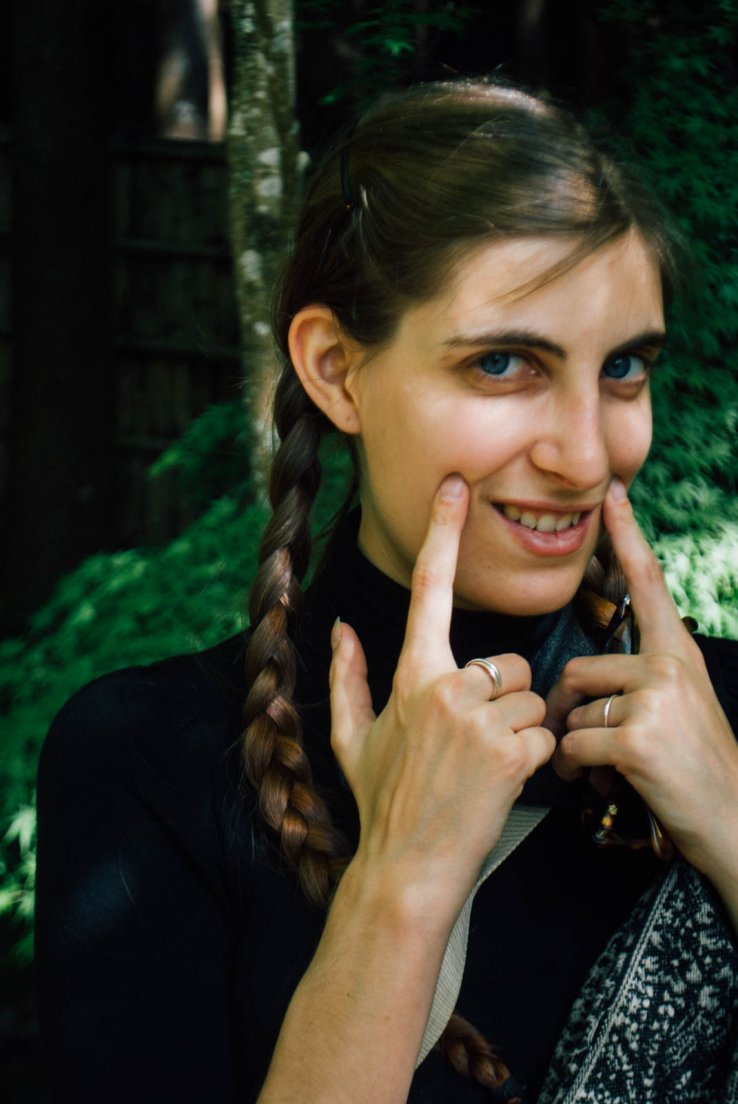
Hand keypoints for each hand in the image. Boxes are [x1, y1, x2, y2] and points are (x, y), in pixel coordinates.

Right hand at [329, 475, 554, 926]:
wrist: (408, 866)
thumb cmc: (382, 800)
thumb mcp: (352, 737)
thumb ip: (349, 675)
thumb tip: (339, 626)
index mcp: (411, 674)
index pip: (429, 589)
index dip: (442, 533)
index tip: (455, 487)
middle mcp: (446, 686)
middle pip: (509, 661)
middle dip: (504, 696)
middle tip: (476, 741)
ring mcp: (480, 718)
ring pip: (532, 695)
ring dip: (521, 727)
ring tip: (486, 764)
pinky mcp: (512, 750)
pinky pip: (546, 731)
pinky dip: (535, 756)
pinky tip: (503, 780)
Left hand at [547, 479, 737, 883]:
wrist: (735, 824)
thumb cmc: (697, 769)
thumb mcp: (681, 708)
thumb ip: (641, 682)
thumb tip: (581, 688)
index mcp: (679, 654)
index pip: (649, 584)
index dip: (629, 537)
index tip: (613, 496)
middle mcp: (670, 666)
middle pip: (578, 670)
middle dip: (568, 713)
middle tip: (581, 745)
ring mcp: (656, 700)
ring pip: (573, 712)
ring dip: (576, 749)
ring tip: (604, 770)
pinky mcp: (637, 738)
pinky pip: (574, 745)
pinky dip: (580, 772)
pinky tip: (608, 785)